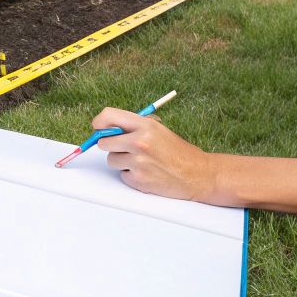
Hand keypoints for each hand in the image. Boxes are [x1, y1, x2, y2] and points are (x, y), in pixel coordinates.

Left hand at [90, 106, 220, 202]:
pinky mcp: (138, 180)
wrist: (198, 174)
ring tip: (141, 162)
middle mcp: (139, 142)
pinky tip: (147, 173)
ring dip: (122, 162)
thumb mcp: (159, 130)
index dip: (99, 123)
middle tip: (124, 148)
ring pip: (111, 160)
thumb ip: (135, 126)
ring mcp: (138, 162)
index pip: (109, 116)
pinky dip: (130, 175)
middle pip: (104, 142)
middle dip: (111, 146)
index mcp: (145, 126)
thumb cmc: (178, 152)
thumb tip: (108, 126)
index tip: (98, 128)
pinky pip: (122, 175)